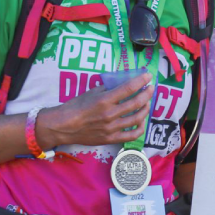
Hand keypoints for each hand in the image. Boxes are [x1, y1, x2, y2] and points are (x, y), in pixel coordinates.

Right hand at [35, 72, 154, 148]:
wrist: (63, 126)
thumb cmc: (75, 107)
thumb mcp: (91, 92)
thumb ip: (107, 88)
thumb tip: (122, 83)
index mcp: (104, 100)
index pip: (128, 88)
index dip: (141, 80)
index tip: (148, 76)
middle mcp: (110, 114)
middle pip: (136, 103)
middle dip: (147, 93)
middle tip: (150, 88)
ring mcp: (111, 128)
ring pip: (137, 118)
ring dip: (145, 109)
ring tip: (147, 102)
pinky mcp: (111, 139)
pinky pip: (132, 135)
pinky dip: (140, 127)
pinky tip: (141, 121)